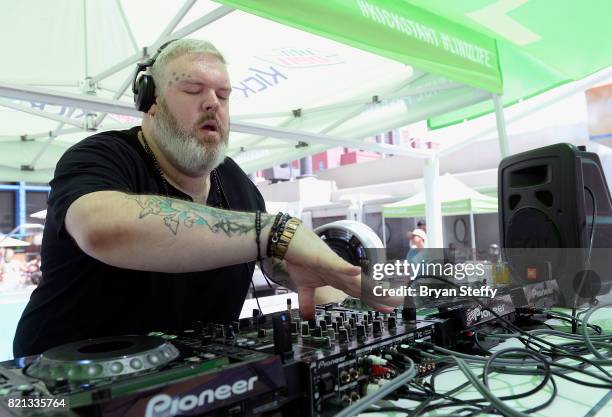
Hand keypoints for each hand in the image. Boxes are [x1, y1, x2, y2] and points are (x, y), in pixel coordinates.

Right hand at [283, 225, 398, 318]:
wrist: (289, 241)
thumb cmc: (300, 259)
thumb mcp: (304, 287)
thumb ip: (308, 301)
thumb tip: (308, 316)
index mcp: (337, 279)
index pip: (359, 292)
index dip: (374, 301)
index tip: (389, 309)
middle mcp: (340, 272)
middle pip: (362, 287)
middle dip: (378, 296)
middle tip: (396, 303)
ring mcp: (333, 265)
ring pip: (354, 278)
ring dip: (369, 286)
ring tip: (385, 293)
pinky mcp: (323, 258)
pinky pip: (336, 264)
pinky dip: (345, 268)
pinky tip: (356, 272)